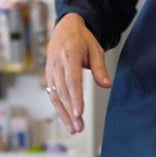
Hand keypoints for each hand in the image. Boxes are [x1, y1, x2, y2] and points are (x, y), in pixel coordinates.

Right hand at [44, 12, 112, 133]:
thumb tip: (107, 85)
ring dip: (64, 113)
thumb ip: (100, 68)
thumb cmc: (82, 39)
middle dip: (70, 111)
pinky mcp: (48, 75)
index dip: (75, 97)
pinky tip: (67, 119)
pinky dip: (59, 108)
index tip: (79, 112)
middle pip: (63, 91)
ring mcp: (50, 69)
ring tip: (74, 128)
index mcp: (69, 54)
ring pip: (55, 95)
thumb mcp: (95, 49)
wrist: (65, 28)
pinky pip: (52, 93)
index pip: (72, 80)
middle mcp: (57, 63)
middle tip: (79, 127)